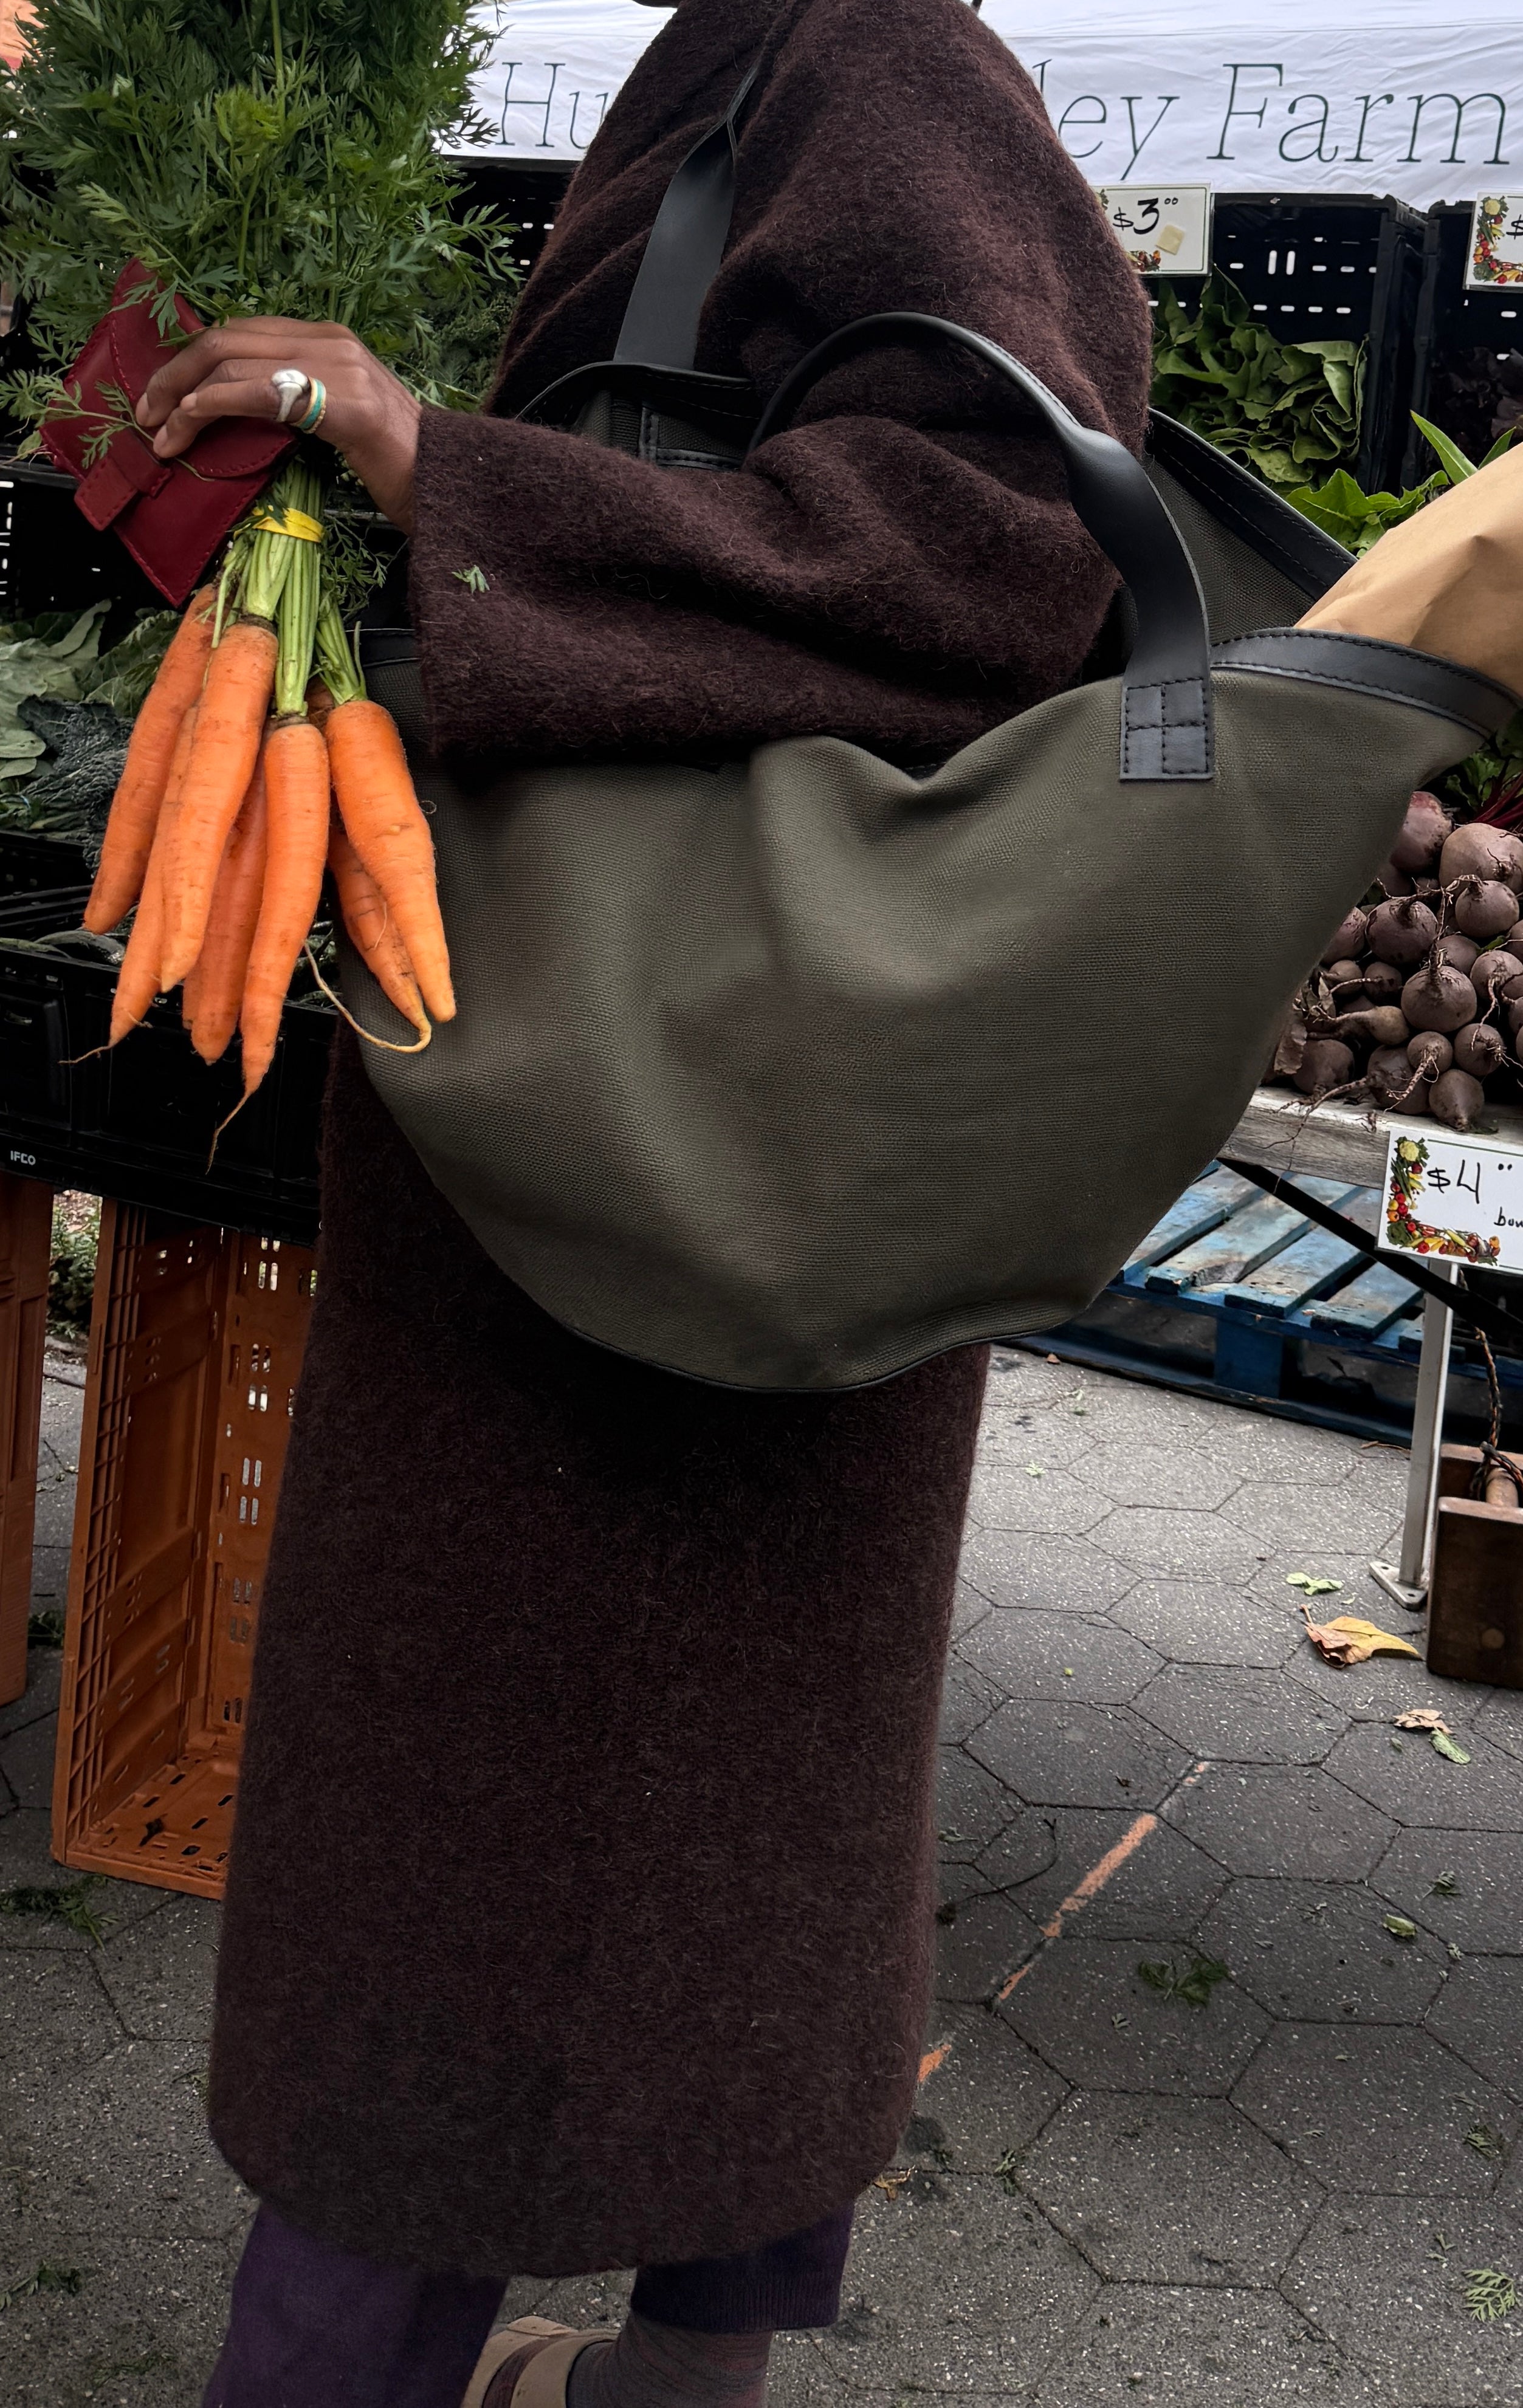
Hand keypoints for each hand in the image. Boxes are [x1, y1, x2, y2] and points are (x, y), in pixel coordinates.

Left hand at [136, 318, 422, 533]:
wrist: (451, 483)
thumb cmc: (397, 466)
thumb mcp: (339, 421)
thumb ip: (298, 400)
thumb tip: (243, 411)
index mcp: (328, 338)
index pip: (242, 332)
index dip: (191, 361)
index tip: (164, 398)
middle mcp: (329, 339)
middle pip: (226, 338)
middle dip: (175, 374)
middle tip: (146, 414)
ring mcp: (337, 365)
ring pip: (230, 359)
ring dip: (182, 396)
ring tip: (160, 433)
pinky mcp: (341, 402)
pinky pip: (256, 390)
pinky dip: (211, 404)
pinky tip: (190, 423)